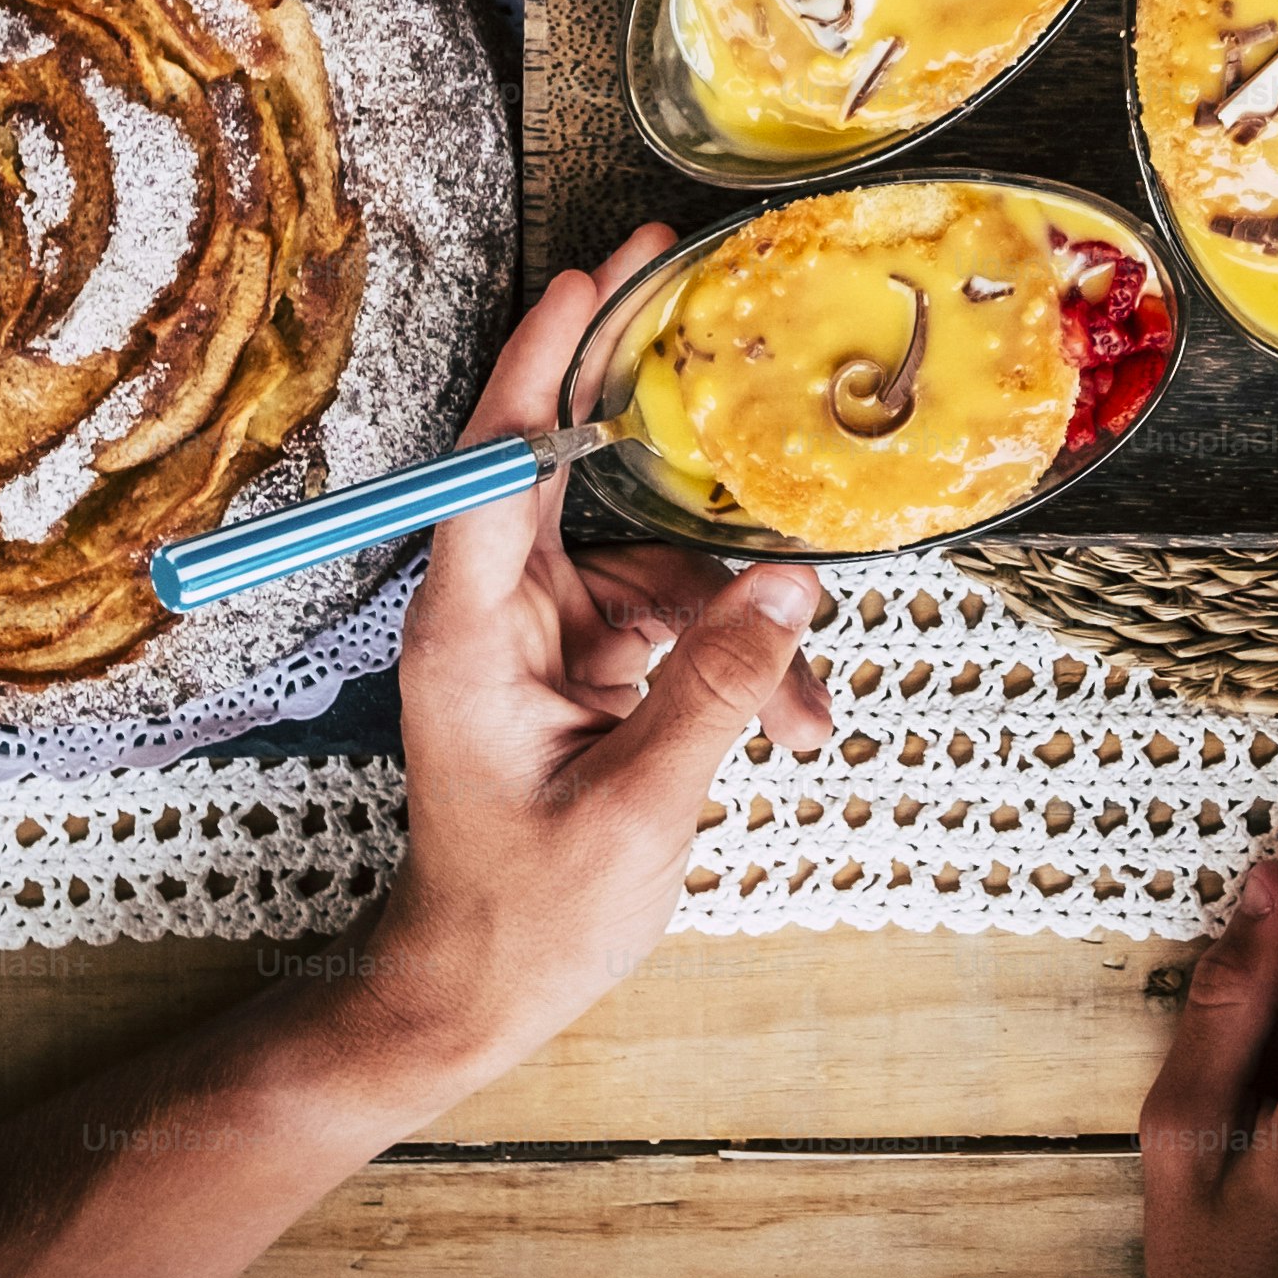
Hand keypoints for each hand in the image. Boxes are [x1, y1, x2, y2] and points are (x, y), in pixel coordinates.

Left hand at [333, 223, 836, 1093]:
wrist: (476, 997)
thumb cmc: (523, 918)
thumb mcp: (638, 807)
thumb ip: (716, 686)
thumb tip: (792, 585)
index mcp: (468, 631)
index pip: (497, 463)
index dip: (544, 362)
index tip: (594, 279)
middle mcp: (494, 615)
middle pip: (570, 474)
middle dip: (639, 398)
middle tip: (685, 285)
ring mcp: (539, 642)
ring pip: (658, 576)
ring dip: (741, 631)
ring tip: (809, 719)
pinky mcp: (579, 673)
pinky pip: (671, 634)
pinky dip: (734, 673)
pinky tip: (794, 731)